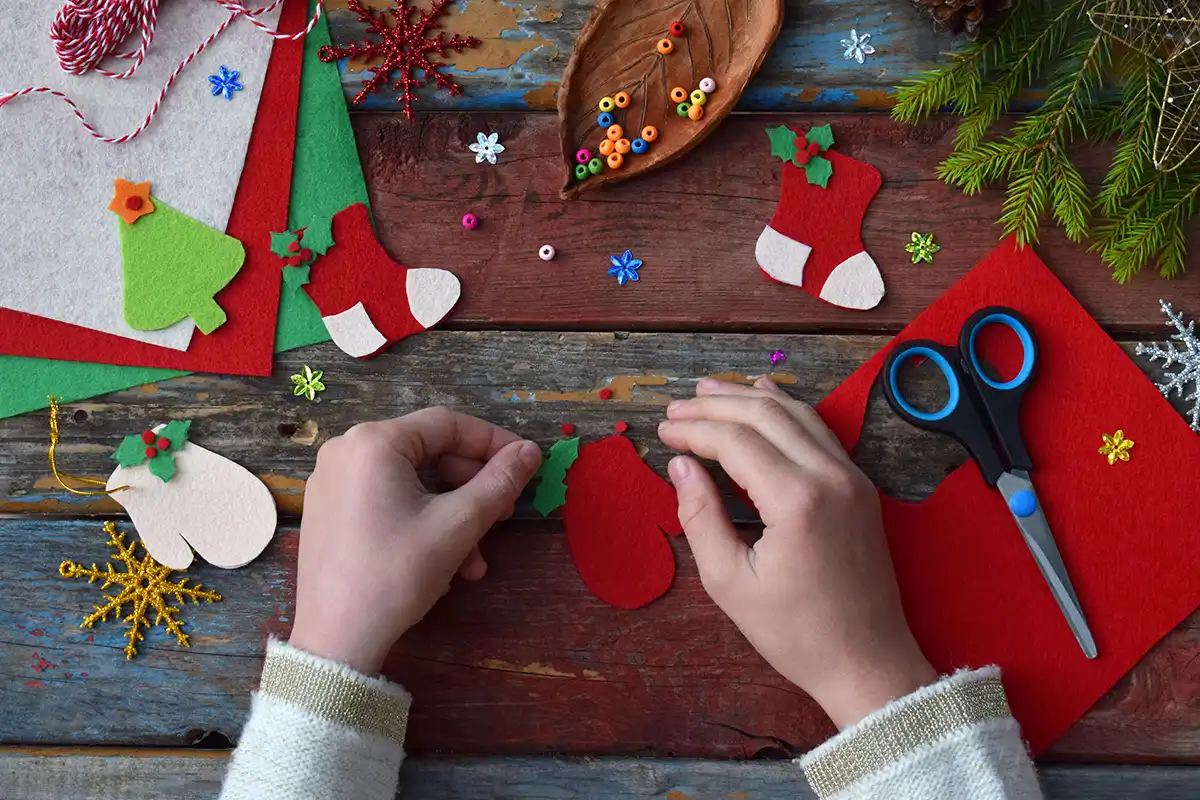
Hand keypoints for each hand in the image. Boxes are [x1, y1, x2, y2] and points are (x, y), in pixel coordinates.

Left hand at [289, 407, 542, 674]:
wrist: (336, 639)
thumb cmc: (397, 573)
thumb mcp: (458, 525)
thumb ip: (499, 481)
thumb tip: (531, 451)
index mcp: (373, 442)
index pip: (448, 425)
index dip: (494, 442)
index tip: (527, 465)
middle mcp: (346, 451)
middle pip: (429, 454)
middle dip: (472, 488)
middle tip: (503, 517)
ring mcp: (332, 482)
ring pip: (412, 483)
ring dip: (452, 515)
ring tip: (476, 559)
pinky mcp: (329, 511)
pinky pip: (388, 500)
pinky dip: (422, 521)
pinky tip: (444, 562)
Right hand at [658, 377, 936, 728]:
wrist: (867, 661)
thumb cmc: (794, 632)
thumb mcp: (729, 583)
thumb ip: (700, 516)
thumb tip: (680, 466)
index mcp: (796, 500)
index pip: (735, 441)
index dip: (693, 430)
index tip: (662, 431)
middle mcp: (830, 476)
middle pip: (765, 415)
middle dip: (715, 405)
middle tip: (675, 407)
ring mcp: (852, 477)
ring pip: (796, 414)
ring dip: (750, 398)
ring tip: (708, 391)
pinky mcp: (860, 487)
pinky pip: (820, 431)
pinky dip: (787, 409)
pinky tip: (765, 396)